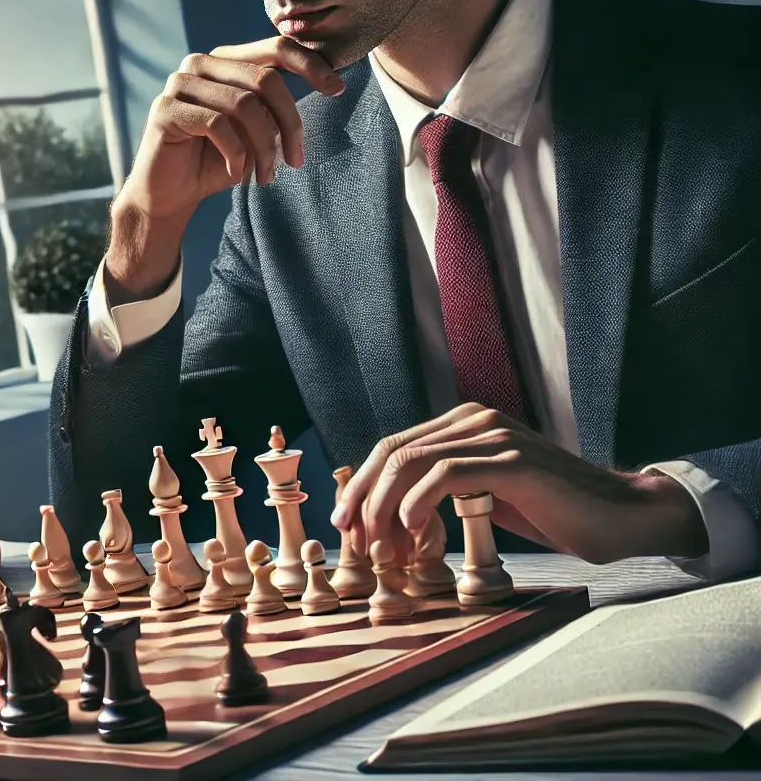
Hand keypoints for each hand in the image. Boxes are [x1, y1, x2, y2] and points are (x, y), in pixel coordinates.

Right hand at [119, 36, 343, 222]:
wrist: (170, 196)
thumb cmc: (216, 163)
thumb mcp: (256, 134)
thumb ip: (276, 110)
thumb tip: (325, 85)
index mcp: (226, 61)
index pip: (275, 48)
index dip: (310, 65)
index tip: (337, 89)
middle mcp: (201, 63)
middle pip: (265, 79)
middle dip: (290, 124)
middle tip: (296, 161)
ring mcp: (180, 82)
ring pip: (244, 104)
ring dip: (264, 147)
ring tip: (267, 177)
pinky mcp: (165, 109)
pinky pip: (217, 124)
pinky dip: (236, 154)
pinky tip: (237, 174)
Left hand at [330, 403, 708, 564]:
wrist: (621, 515)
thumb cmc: (554, 510)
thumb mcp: (488, 493)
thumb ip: (447, 488)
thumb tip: (392, 514)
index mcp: (464, 423)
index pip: (394, 447)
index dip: (363, 485)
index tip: (346, 523)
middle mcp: (474, 420)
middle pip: (394, 451)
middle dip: (364, 496)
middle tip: (352, 537)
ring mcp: (493, 436)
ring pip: (413, 462)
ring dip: (386, 508)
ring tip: (382, 547)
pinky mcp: (512, 460)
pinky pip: (447, 475)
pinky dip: (419, 505)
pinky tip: (415, 532)